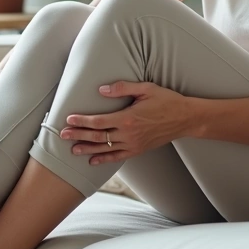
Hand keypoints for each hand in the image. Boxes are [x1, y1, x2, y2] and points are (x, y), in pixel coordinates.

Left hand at [59, 81, 189, 164]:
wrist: (185, 119)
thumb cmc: (166, 101)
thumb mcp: (146, 88)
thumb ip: (123, 88)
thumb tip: (102, 90)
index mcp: (128, 118)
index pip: (99, 121)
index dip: (82, 121)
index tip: (69, 119)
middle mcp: (129, 134)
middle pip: (98, 136)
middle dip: (79, 135)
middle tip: (62, 134)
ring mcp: (133, 145)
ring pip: (105, 149)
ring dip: (87, 149)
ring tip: (72, 149)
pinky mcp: (138, 150)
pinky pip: (117, 157)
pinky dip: (104, 159)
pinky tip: (92, 160)